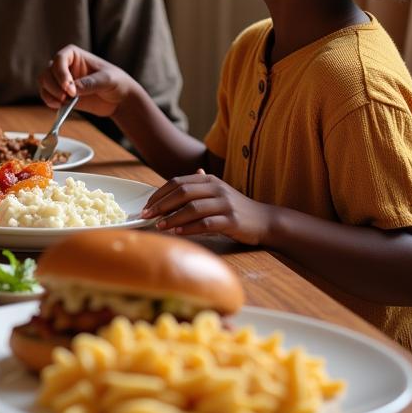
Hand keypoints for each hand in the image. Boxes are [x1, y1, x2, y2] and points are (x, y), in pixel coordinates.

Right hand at [38, 45, 135, 118]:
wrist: (119, 99)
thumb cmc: (116, 82)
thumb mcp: (107, 80)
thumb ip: (90, 83)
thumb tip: (72, 89)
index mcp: (75, 55)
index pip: (60, 59)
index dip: (61, 72)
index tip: (68, 87)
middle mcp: (65, 66)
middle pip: (48, 72)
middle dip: (54, 85)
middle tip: (67, 97)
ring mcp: (62, 81)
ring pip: (44, 83)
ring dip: (49, 93)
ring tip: (63, 102)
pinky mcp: (62, 95)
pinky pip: (47, 96)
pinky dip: (49, 101)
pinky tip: (59, 106)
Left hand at [140, 170, 274, 244]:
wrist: (266, 221)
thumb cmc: (236, 209)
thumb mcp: (217, 192)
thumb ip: (198, 187)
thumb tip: (176, 183)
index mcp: (209, 180)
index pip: (177, 182)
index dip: (159, 193)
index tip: (145, 205)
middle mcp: (216, 188)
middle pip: (183, 193)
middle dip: (161, 204)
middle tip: (146, 215)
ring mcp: (225, 204)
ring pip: (193, 208)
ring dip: (173, 217)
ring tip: (159, 225)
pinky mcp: (232, 220)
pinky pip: (206, 223)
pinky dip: (189, 228)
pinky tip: (177, 232)